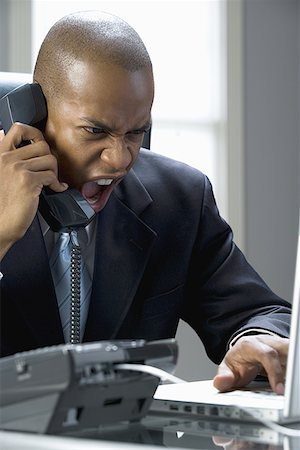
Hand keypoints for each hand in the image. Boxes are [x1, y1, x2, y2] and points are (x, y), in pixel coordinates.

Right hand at [0, 124, 66, 259]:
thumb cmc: (0, 203)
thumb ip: (3, 156)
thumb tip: (2, 134)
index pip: (19, 129)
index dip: (35, 134)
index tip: (41, 144)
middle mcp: (6, 158)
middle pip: (41, 145)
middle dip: (50, 158)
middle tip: (49, 170)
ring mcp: (17, 169)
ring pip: (50, 159)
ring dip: (55, 172)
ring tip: (51, 181)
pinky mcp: (28, 181)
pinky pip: (52, 176)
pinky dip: (58, 184)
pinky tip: (56, 189)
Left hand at [213, 334, 288, 393]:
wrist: (245, 349)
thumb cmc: (239, 359)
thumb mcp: (228, 366)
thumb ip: (224, 376)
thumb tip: (219, 383)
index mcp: (252, 345)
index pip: (268, 355)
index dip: (275, 371)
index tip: (279, 390)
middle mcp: (269, 343)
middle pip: (287, 350)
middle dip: (292, 368)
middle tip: (292, 390)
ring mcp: (281, 347)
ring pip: (293, 353)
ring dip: (294, 370)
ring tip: (294, 387)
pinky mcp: (289, 353)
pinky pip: (295, 360)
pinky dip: (294, 372)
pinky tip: (294, 384)